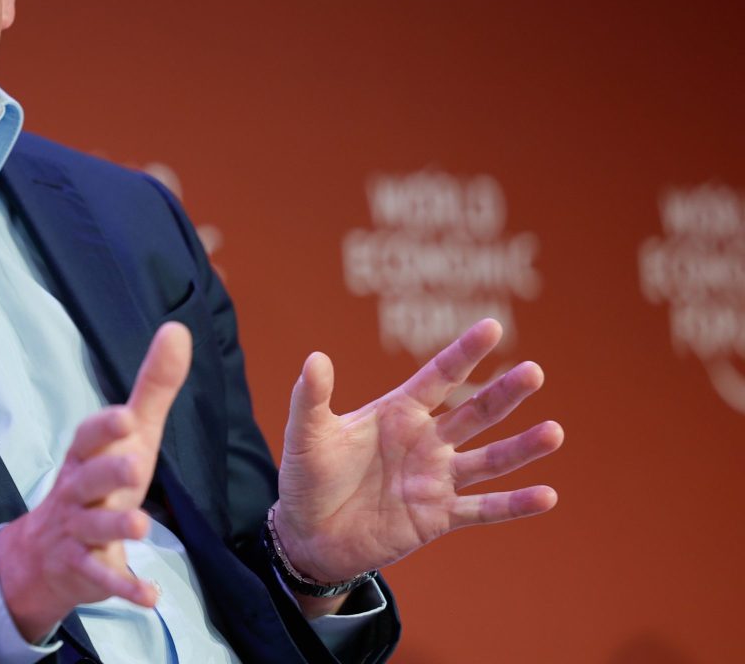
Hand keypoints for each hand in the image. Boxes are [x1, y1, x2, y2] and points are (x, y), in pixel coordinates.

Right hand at [0, 321, 191, 642]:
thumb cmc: (98, 483)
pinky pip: (103, 578)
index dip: (103, 428)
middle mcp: (76, 492)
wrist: (45, 556)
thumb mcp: (128, 438)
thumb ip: (153, 388)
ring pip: (92, 527)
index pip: (87, 437)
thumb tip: (177, 329)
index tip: (126, 416)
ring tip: (141, 525)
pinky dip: (124, 587)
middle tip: (135, 465)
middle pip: (86, 479)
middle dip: (108, 471)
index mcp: (85, 457)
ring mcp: (76, 532)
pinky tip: (151, 596)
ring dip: (114, 526)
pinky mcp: (84, 570)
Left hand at [272, 319, 563, 589]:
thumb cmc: (307, 477)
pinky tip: (548, 495)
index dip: (463, 353)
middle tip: (534, 372)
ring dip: (521, 448)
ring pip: (488, 460)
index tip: (491, 326)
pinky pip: (482, 510)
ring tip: (554, 432)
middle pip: (473, 412)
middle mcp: (425, 441)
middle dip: (503, 394)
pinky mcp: (437, 517)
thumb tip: (316, 357)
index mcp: (397, 413)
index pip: (438, 376)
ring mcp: (435, 479)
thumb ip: (312, 398)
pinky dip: (514, 504)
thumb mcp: (307, 435)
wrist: (308, 535)